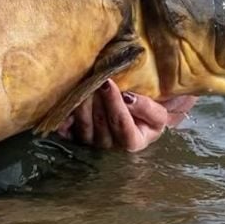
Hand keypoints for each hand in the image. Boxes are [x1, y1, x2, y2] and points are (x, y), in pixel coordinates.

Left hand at [55, 80, 196, 151]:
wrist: (137, 110)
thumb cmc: (150, 109)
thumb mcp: (159, 109)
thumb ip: (149, 107)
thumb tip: (128, 98)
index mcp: (136, 141)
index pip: (124, 129)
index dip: (115, 106)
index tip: (109, 83)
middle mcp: (112, 145)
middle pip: (101, 126)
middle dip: (96, 100)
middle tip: (93, 78)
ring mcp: (92, 141)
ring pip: (83, 125)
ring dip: (82, 103)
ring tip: (83, 82)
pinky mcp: (74, 135)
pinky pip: (66, 127)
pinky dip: (65, 113)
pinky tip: (66, 97)